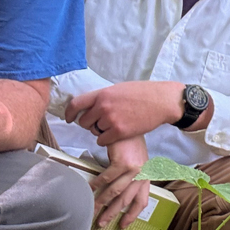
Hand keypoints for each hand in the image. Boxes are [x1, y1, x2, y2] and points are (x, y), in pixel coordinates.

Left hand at [66, 81, 183, 145]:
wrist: (161, 101)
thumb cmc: (143, 93)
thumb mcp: (119, 89)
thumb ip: (104, 97)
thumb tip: (91, 106)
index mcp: (102, 94)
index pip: (76, 104)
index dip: (69, 113)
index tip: (69, 118)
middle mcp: (103, 107)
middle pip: (84, 121)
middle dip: (89, 124)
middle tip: (100, 123)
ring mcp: (111, 120)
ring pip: (95, 132)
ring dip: (101, 131)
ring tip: (114, 126)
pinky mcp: (119, 132)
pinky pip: (103, 141)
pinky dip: (107, 140)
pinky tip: (116, 134)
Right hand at [94, 135, 151, 228]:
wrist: (130, 121)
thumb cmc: (130, 140)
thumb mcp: (135, 159)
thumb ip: (130, 175)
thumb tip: (117, 190)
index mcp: (146, 175)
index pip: (142, 200)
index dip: (132, 214)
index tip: (123, 225)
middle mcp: (142, 174)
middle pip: (126, 200)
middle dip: (113, 213)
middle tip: (101, 223)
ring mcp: (133, 169)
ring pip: (116, 192)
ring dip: (102, 203)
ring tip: (93, 210)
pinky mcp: (123, 162)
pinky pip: (107, 178)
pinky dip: (97, 185)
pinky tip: (89, 189)